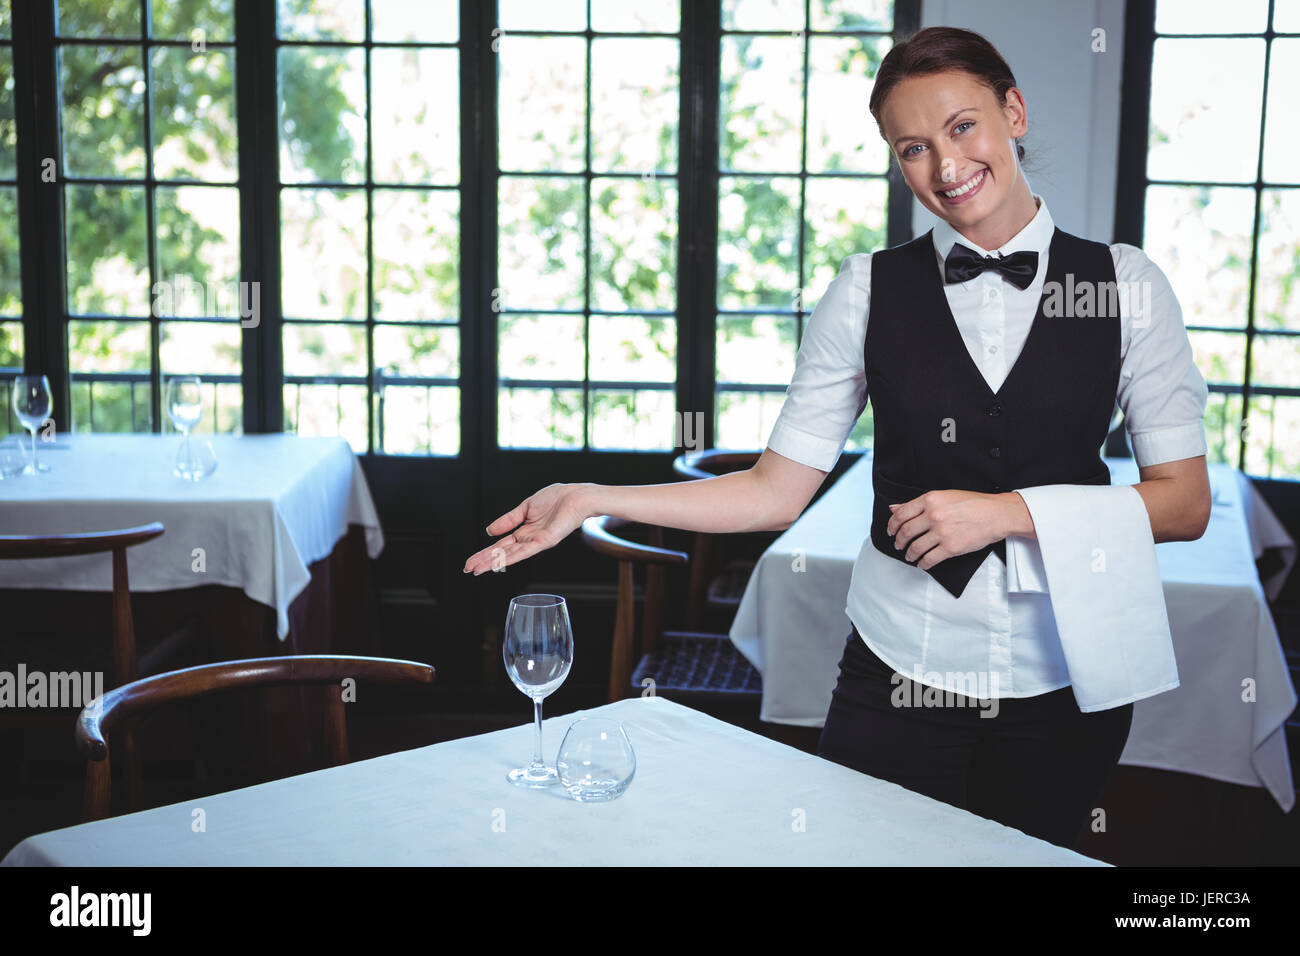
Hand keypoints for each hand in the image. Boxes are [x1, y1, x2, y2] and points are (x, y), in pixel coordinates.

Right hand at [463, 483, 590, 575]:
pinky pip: (524, 551)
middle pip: (502, 552)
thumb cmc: (557, 498)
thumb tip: (489, 530)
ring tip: (477, 569)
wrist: (576, 496)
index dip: (485, 552)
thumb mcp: (526, 507)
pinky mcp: (545, 541)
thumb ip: (508, 520)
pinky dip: (509, 557)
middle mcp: (529, 539)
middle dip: (484, 560)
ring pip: (510, 555)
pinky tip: (497, 563)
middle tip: (467, 569)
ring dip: (492, 562)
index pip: (500, 544)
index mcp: (524, 530)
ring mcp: (536, 542)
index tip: (471, 560)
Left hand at [885, 490, 1011, 570]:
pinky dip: (922, 563)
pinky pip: (929, 559)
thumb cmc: (972, 503)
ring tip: (909, 556)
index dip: (891, 525)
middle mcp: (933, 515)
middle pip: (905, 532)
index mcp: (930, 499)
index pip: (901, 514)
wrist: (996, 514)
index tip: (890, 531)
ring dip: (909, 554)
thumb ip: (918, 503)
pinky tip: (922, 563)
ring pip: (915, 547)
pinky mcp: (951, 548)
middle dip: (898, 541)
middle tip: (898, 545)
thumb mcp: (943, 496)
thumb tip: (894, 508)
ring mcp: (942, 532)